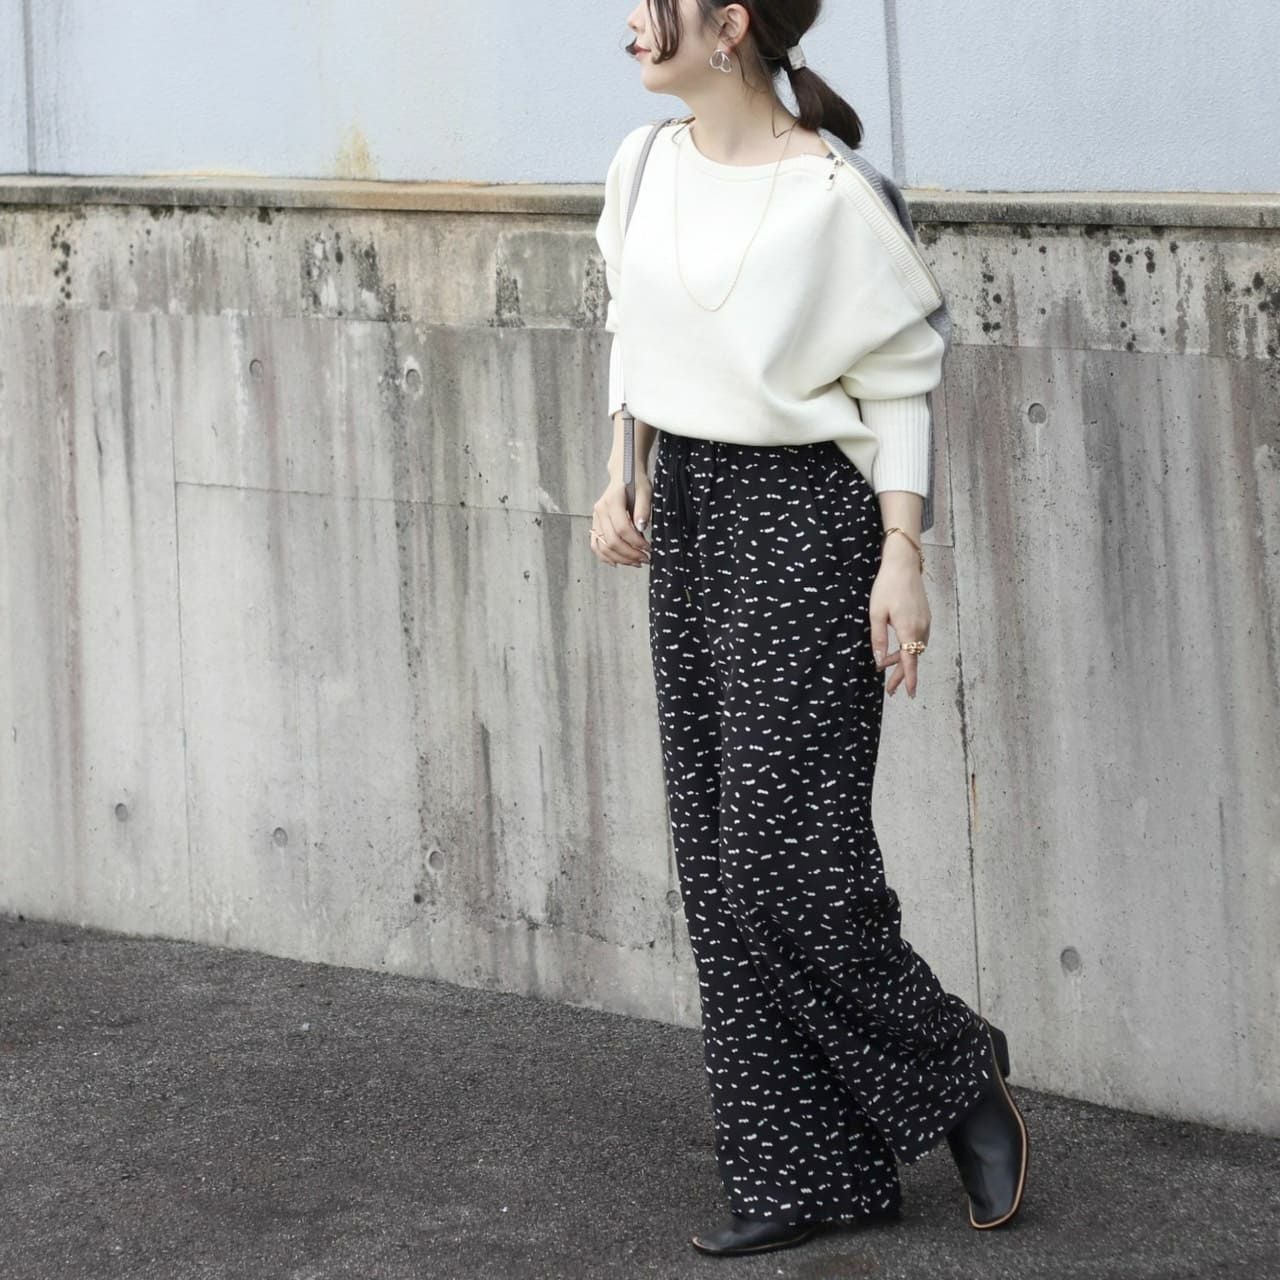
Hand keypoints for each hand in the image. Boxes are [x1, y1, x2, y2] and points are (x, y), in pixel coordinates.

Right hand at [590, 471, 652, 566]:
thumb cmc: (635, 482)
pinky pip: (596, 545)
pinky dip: (605, 556)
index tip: (648, 548)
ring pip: (603, 546)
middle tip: (645, 559)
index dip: (636, 542)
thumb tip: (642, 527)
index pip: (622, 528)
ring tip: (636, 562)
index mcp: (612, 501)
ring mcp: (596, 518)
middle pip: (611, 540)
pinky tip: (617, 562)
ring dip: (620, 558)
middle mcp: (600, 510)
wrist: (623, 474)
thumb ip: (643, 508)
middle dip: (630, 554)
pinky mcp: (596, 524)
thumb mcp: (645, 490)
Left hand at [869, 535, 929, 697]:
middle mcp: (921, 628)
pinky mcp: (925, 616)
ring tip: (885, 666)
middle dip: (901, 675)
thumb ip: (879, 639)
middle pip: (913, 658)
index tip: (911, 694)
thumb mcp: (876, 614)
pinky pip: (917, 638)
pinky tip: (897, 648)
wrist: (903, 565)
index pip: (910, 661)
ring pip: (915, 648)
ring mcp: (925, 622)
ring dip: (902, 659)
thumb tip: (880, 661)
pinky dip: (907, 647)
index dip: (909, 679)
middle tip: (890, 690)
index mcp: (908, 630)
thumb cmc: (887, 587)